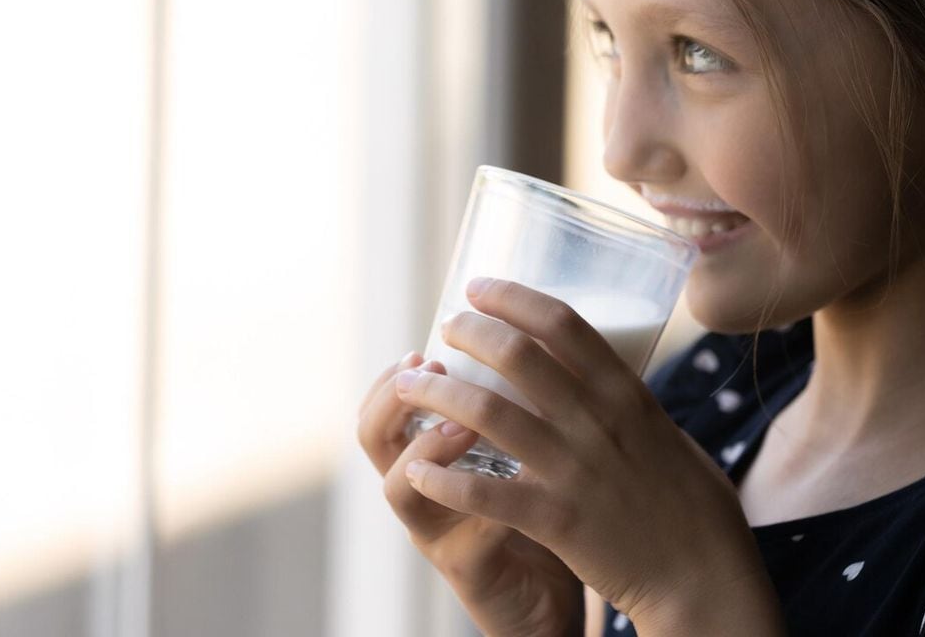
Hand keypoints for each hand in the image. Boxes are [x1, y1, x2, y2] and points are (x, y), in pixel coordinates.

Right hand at [357, 351, 583, 636]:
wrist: (552, 598)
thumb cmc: (536, 507)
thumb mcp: (518, 445)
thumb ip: (515, 399)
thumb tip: (534, 327)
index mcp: (429, 453)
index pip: (381, 403)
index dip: (391, 374)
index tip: (423, 346)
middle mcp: (422, 490)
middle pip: (372, 437)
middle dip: (394, 399)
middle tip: (434, 372)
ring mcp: (439, 532)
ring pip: (400, 488)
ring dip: (429, 447)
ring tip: (465, 423)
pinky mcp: (471, 570)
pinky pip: (466, 534)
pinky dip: (491, 502)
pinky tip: (523, 476)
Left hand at [392, 279, 784, 634]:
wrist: (704, 580)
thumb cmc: (693, 505)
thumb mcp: (665, 431)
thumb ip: (626, 400)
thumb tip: (594, 373)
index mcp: (625, 393)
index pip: (561, 323)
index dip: (512, 297)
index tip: (478, 287)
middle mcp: (596, 421)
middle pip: (516, 356)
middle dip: (469, 333)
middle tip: (445, 329)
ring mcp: (574, 469)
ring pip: (488, 414)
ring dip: (438, 394)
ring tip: (409, 384)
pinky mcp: (557, 520)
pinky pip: (485, 493)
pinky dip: (443, 478)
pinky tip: (417, 468)